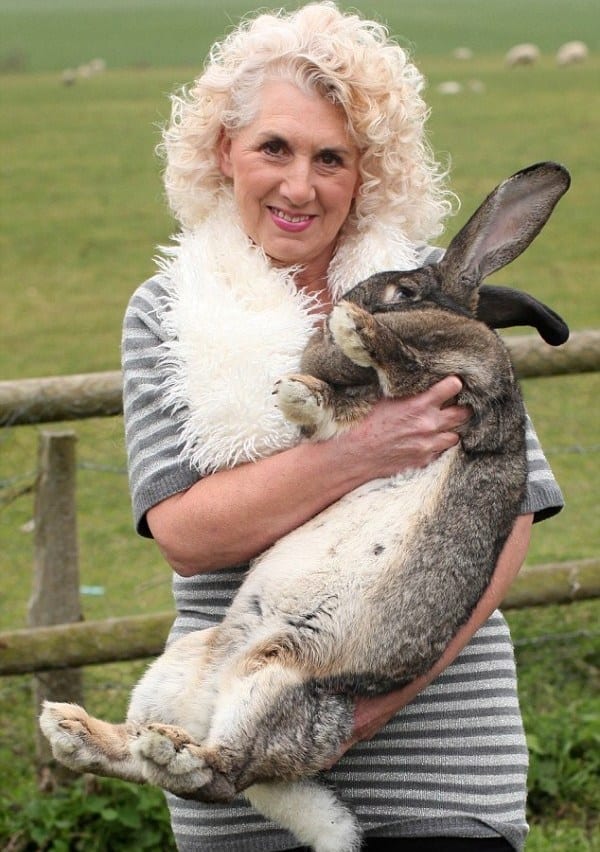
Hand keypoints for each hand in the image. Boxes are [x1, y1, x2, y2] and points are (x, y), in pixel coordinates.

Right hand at [343, 375, 469, 478]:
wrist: (358, 453)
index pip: (452, 387)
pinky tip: (428, 441)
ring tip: (441, 426)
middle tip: (455, 406)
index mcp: (419, 404)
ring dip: (450, 430)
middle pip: (463, 413)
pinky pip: (441, 451)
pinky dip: (438, 446)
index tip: (453, 385)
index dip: (454, 384)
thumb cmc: (367, 423)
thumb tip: (420, 380)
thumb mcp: (386, 399)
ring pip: (456, 435)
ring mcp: (429, 444)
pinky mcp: (425, 460)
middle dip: (461, 408)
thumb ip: (409, 392)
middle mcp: (429, 424)